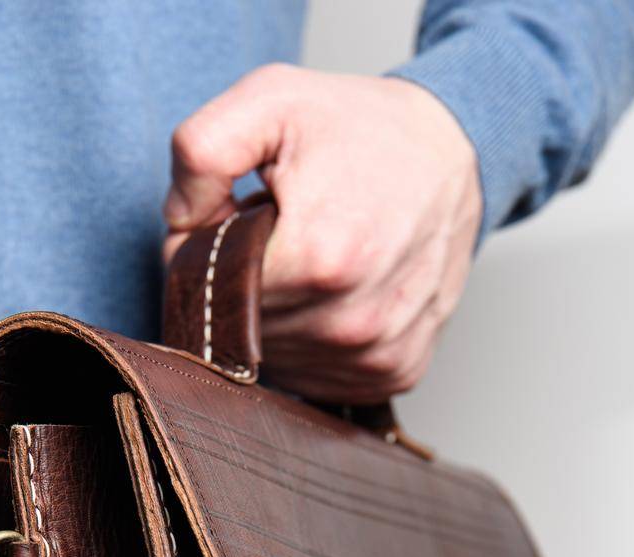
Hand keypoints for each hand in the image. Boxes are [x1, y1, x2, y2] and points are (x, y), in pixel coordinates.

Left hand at [164, 66, 481, 402]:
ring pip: (279, 360)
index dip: (212, 251)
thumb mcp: (269, 101)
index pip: (214, 289)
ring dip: (280, 317)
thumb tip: (180, 228)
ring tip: (315, 260)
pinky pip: (322, 378)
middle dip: (247, 284)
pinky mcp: (394, 372)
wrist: (454, 150)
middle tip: (283, 234)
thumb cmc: (360, 128)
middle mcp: (352, 322)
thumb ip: (201, 152)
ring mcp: (376, 354)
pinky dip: (315, 342)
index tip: (242, 217)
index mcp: (319, 260)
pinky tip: (336, 296)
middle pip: (245, 328)